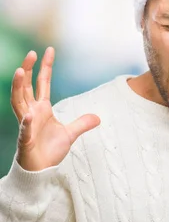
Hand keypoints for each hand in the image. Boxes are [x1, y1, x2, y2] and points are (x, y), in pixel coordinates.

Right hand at [11, 48, 99, 171]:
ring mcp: (26, 125)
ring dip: (18, 87)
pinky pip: (25, 129)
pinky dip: (27, 122)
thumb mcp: (70, 134)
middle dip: (28, 70)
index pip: (43, 84)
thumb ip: (82, 123)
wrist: (40, 171)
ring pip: (18, 102)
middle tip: (31, 53)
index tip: (47, 50)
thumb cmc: (49, 151)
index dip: (45, 67)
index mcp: (42, 109)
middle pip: (27, 87)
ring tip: (19, 71)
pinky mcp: (25, 141)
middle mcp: (31, 113)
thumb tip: (97, 117)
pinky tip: (29, 114)